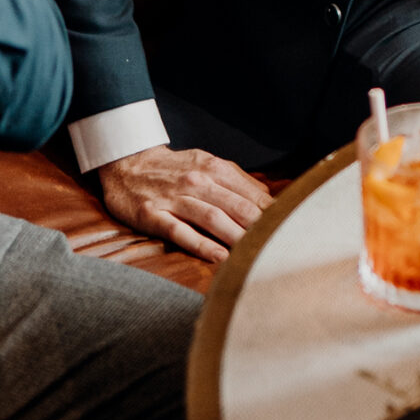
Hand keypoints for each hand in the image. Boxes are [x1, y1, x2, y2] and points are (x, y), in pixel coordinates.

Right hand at [98, 146, 270, 263]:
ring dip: (236, 237)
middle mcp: (196, 181)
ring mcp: (174, 198)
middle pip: (236, 206)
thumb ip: (236, 180)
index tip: (292, 229)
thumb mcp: (206, 163)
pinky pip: (180, 231)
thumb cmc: (173, 168)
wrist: (126, 162)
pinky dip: (201, 245)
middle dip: (260, 227)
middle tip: (281, 246)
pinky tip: (220, 257)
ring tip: (256, 255)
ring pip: (212, 218)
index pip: (250, 194)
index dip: (272, 213)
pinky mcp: (152, 214)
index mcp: (213, 168)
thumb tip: (268, 198)